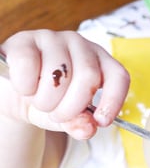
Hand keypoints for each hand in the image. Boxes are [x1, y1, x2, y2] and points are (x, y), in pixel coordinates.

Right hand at [0, 30, 129, 139]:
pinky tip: (24, 89)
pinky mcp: (25, 40)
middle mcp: (81, 45)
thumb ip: (80, 123)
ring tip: (40, 102)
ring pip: (58, 72)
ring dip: (46, 100)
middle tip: (58, 115)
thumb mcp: (67, 117)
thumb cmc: (48, 101)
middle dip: (72, 107)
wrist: (13, 93)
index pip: (118, 76)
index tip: (101, 121)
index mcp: (100, 61)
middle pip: (88, 77)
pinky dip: (25, 87)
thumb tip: (88, 129)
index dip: (113, 100)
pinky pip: (28, 65)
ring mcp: (53, 39)